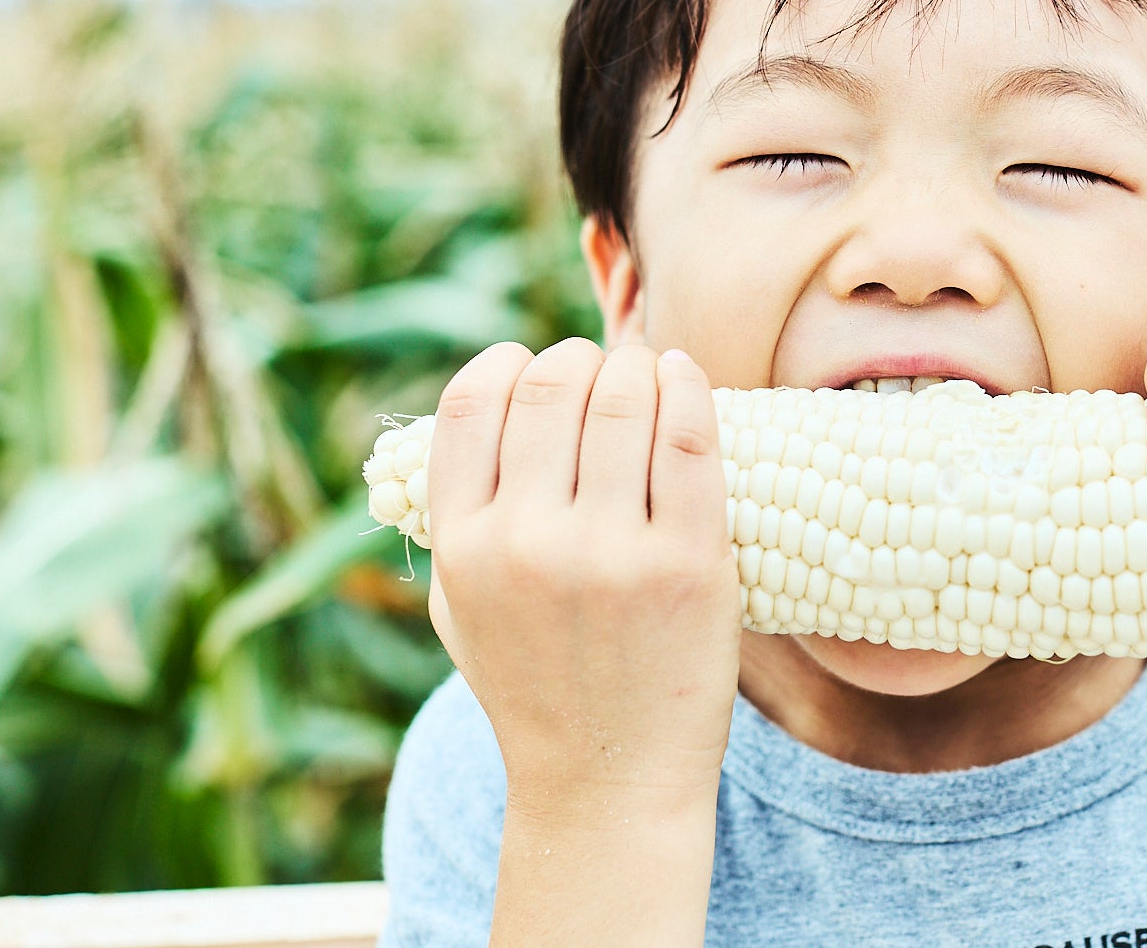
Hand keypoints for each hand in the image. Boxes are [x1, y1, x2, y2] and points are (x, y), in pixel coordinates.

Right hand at [425, 338, 739, 809]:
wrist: (608, 785)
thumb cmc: (537, 685)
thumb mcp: (461, 606)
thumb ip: (457, 514)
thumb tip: (482, 409)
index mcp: (463, 546)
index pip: (473, 402)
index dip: (507, 364)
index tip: (533, 367)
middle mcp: (526, 542)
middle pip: (551, 385)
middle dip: (579, 361)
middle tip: (603, 372)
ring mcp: (609, 553)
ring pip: (623, 397)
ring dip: (637, 368)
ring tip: (647, 375)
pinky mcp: (686, 562)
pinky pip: (689, 437)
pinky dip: (687, 387)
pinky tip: (683, 376)